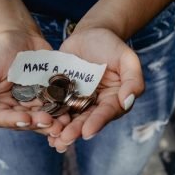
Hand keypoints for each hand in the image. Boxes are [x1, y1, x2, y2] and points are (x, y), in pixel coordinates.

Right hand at [0, 31, 67, 135]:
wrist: (20, 36)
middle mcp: (17, 108)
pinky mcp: (49, 95)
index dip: (15, 121)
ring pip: (44, 117)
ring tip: (64, 123)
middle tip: (51, 124)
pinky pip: (56, 105)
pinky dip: (63, 110)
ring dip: (54, 122)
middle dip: (39, 124)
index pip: (4, 119)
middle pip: (27, 121)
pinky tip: (71, 111)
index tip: (26, 118)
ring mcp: (35, 103)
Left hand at [48, 28, 144, 151]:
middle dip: (75, 131)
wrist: (89, 34)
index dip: (97, 122)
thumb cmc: (110, 45)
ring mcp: (78, 99)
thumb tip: (127, 101)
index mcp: (113, 99)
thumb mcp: (126, 58)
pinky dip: (50, 116)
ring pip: (70, 117)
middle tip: (64, 140)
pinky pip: (56, 106)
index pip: (106, 112)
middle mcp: (96, 103)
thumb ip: (133, 79)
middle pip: (86, 120)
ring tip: (53, 140)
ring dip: (61, 130)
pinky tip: (41, 124)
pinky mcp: (62, 93)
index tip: (87, 132)